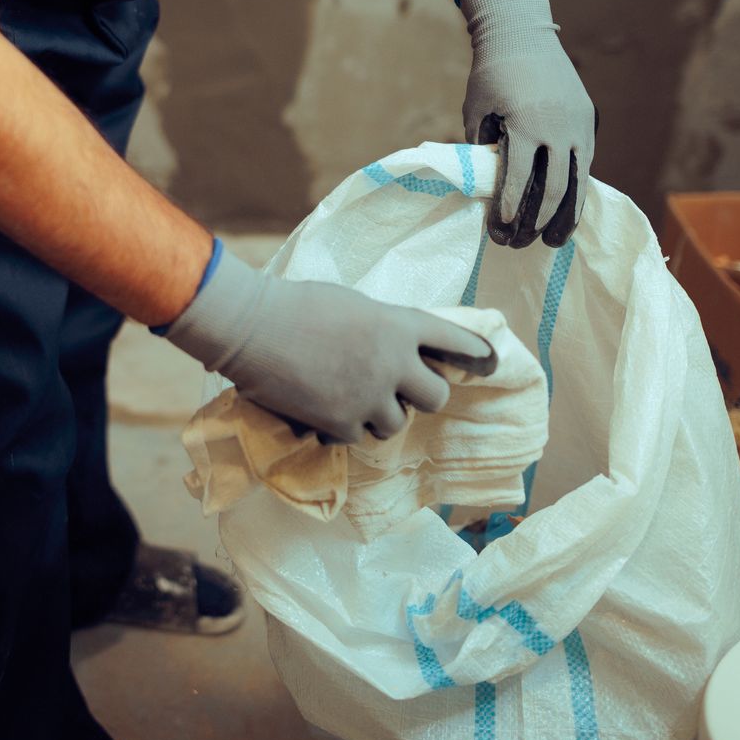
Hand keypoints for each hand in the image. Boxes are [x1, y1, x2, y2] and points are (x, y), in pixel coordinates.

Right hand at [165, 249, 493, 442]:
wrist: (252, 327)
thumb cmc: (295, 303)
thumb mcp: (352, 304)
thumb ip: (381, 327)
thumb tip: (391, 349)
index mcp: (399, 324)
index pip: (454, 340)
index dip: (475, 352)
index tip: (488, 361)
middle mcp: (394, 363)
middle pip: (437, 396)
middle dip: (422, 394)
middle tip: (401, 391)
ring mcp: (369, 396)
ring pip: (397, 423)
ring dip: (381, 414)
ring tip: (355, 400)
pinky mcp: (341, 422)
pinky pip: (357, 436)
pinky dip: (344, 428)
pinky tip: (324, 414)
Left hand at [459, 0, 595, 248]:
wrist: (523, 34)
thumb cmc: (491, 74)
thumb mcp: (477, 111)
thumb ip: (483, 148)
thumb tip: (488, 187)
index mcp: (525, 125)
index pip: (519, 180)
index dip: (509, 209)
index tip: (499, 230)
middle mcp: (558, 129)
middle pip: (551, 190)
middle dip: (535, 222)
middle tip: (518, 243)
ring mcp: (578, 127)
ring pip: (576, 183)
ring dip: (564, 216)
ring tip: (553, 242)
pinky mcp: (588, 124)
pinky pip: (585, 166)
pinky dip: (577, 192)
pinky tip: (568, 213)